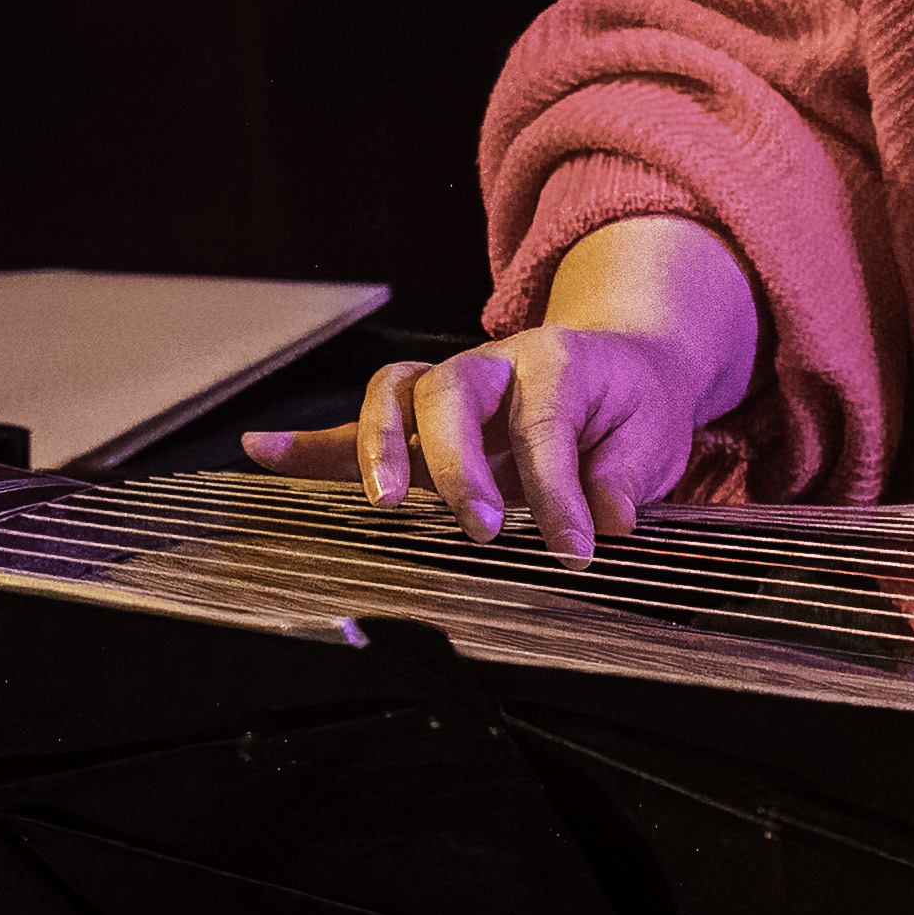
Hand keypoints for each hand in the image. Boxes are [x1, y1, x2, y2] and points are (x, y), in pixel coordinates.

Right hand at [244, 214, 760, 558]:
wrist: (622, 368)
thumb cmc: (632, 408)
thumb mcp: (653, 437)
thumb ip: (625, 474)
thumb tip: (605, 518)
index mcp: (556, 362)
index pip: (545, 429)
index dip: (558, 495)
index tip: (573, 552)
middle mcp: (490, 365)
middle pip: (448, 394)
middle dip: (458, 465)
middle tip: (482, 531)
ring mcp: (447, 390)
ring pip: (393, 397)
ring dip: (379, 447)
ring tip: (384, 504)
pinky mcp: (417, 423)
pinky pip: (355, 425)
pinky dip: (309, 444)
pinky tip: (259, 452)